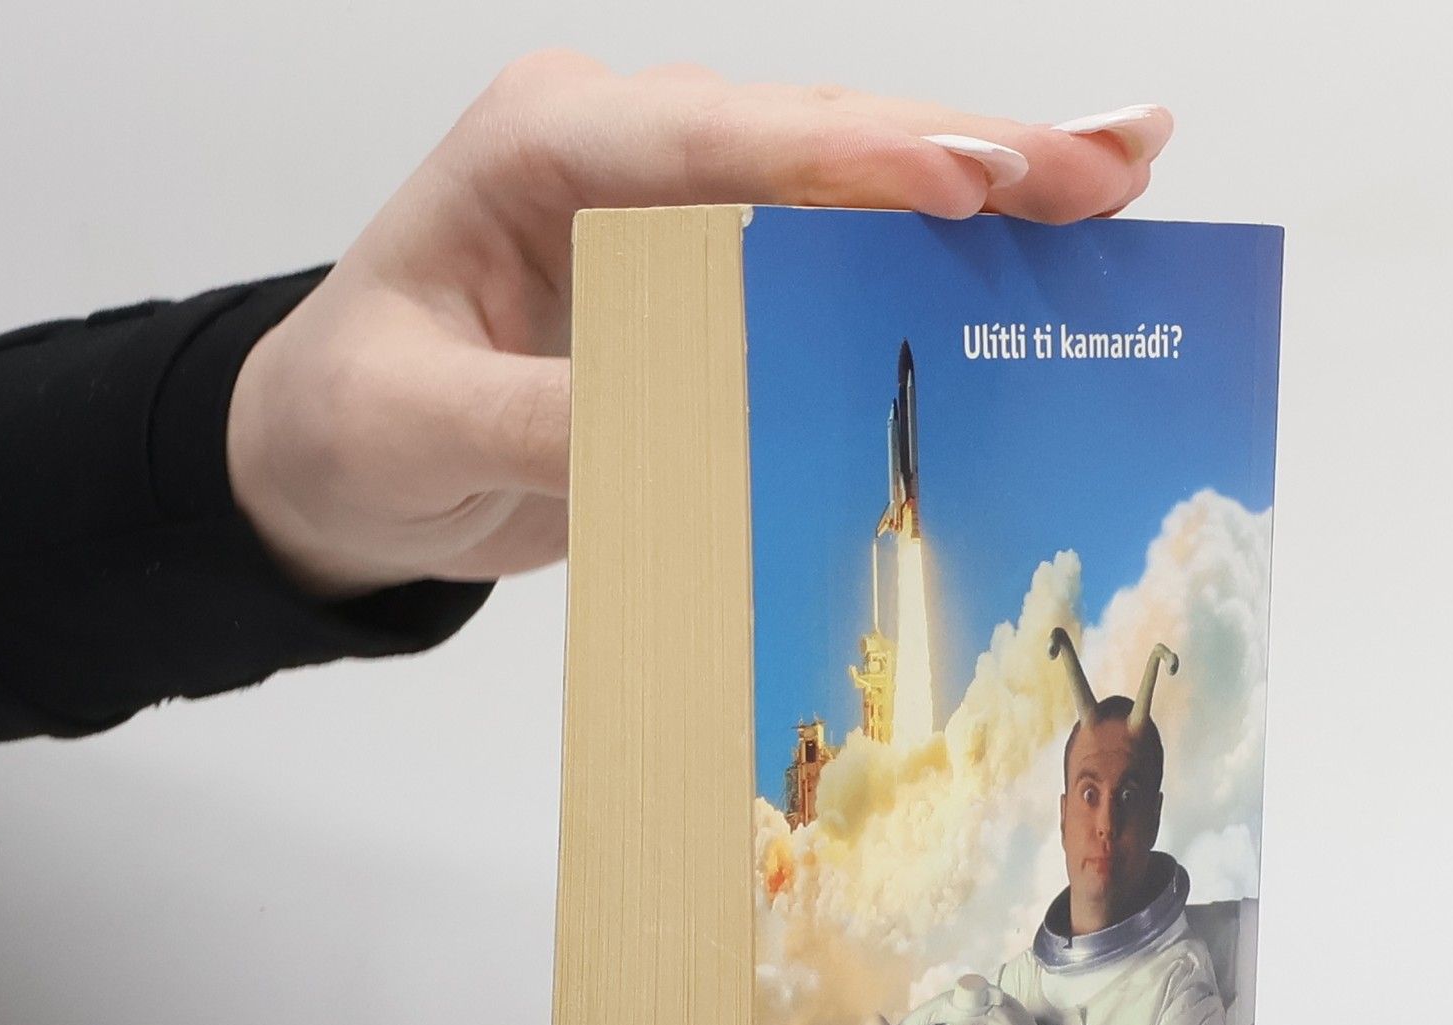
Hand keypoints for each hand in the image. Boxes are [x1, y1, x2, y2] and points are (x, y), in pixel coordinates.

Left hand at [227, 56, 1171, 598]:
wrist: (336, 460)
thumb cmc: (354, 421)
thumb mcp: (421, 426)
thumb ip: (543, 422)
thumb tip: (688, 431)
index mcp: (543, 152)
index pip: (713, 142)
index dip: (848, 158)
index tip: (966, 182)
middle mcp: (624, 157)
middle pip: (815, 136)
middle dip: (969, 151)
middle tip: (1114, 164)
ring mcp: (675, 213)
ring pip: (848, 183)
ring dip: (983, 186)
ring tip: (1116, 182)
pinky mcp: (709, 281)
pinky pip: (835, 258)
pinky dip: (935, 258)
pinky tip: (1027, 250)